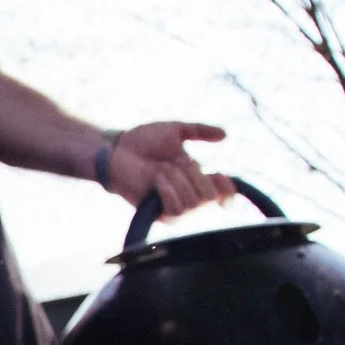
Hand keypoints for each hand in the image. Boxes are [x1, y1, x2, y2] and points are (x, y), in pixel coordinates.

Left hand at [106, 122, 230, 216]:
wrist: (118, 149)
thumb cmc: (144, 141)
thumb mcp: (175, 130)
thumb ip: (199, 131)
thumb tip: (225, 135)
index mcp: (196, 178)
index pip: (222, 193)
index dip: (226, 189)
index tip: (219, 175)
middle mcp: (189, 195)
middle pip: (208, 196)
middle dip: (193, 174)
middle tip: (174, 162)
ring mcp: (174, 206)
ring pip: (193, 202)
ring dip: (177, 180)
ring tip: (161, 169)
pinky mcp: (158, 214)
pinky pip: (176, 210)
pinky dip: (168, 191)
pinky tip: (158, 179)